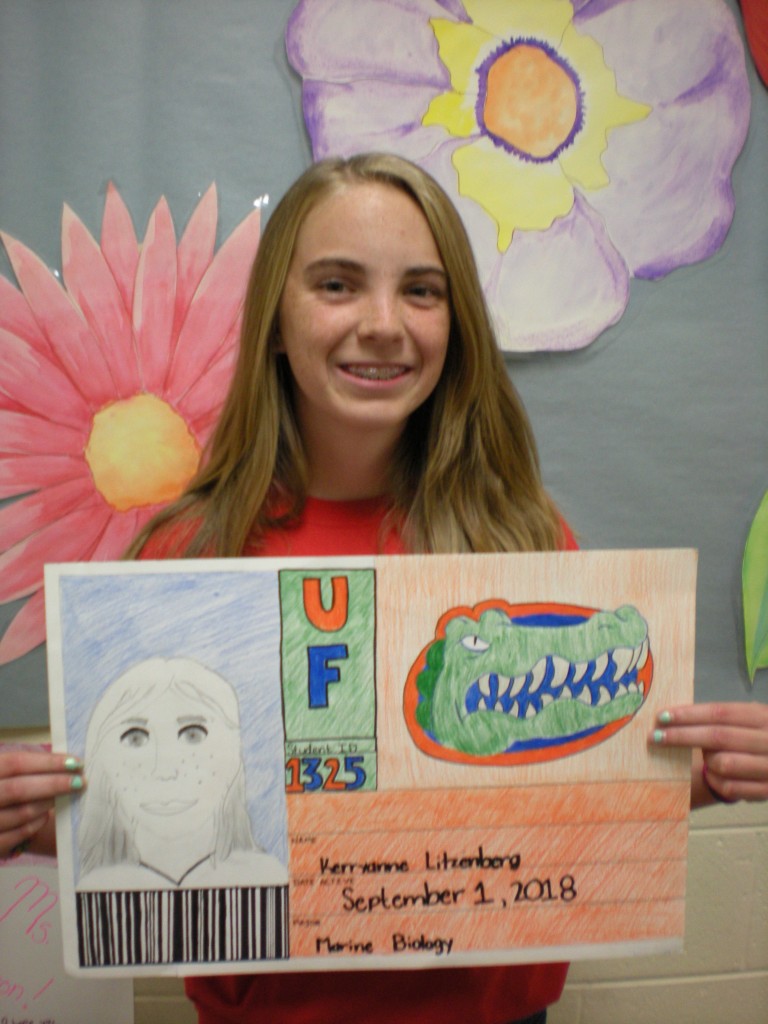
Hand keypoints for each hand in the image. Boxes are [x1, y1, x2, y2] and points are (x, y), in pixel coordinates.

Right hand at [0, 750, 83, 857]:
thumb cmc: (5, 788)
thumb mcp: (8, 773)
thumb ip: (29, 767)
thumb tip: (69, 763)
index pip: (16, 763)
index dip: (48, 762)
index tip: (76, 763)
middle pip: (18, 789)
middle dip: (54, 784)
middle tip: (80, 782)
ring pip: (22, 812)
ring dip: (48, 803)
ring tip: (65, 796)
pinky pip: (20, 834)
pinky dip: (37, 823)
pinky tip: (46, 816)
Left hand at [649, 702, 767, 807]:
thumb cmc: (758, 738)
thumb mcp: (748, 721)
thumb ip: (720, 719)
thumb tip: (672, 718)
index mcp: (761, 716)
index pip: (719, 713)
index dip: (688, 715)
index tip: (661, 717)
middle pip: (717, 736)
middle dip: (681, 736)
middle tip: (654, 737)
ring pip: (723, 764)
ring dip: (706, 762)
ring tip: (705, 760)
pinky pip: (730, 788)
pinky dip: (716, 782)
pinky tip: (714, 777)